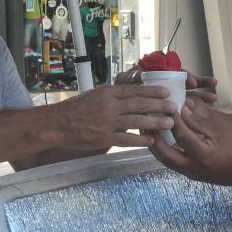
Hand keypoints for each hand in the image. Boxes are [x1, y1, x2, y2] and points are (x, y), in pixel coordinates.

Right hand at [52, 84, 176, 149]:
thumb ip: (113, 95)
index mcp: (108, 93)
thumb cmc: (76, 108)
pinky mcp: (104, 138)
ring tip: (169, 124)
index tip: (166, 92)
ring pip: (136, 121)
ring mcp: (107, 122)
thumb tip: (132, 93)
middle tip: (174, 108)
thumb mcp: (96, 94)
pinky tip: (152, 141)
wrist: (57, 123)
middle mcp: (109, 105)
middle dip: (159, 106)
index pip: (135, 90)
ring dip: (155, 122)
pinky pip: (126, 139)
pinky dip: (140, 141)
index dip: (152, 91)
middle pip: (140, 104)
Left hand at [116, 66, 217, 104]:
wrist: (113, 113)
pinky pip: (183, 107)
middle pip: (183, 81)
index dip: (183, 75)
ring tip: (214, 98)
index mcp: (154, 73)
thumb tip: (139, 74)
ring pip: (186, 94)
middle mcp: (163, 83)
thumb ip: (131, 79)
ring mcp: (167, 96)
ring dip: (201, 95)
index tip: (191, 82)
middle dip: (197, 83)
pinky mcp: (168, 108)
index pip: (172, 71)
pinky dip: (195, 107)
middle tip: (210, 85)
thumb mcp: (124, 84)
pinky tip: (208, 107)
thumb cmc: (117, 95)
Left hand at [149, 104, 231, 187]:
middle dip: (153, 137)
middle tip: (146, 121)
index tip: (165, 105)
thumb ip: (201, 120)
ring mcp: (192, 174)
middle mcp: (193, 168)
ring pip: (166, 160)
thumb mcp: (222, 130)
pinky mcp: (192, 175)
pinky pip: (173, 162)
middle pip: (164, 153)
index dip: (172, 118)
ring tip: (149, 130)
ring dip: (156, 145)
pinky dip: (165, 151)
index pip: (180, 134)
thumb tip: (183, 107)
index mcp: (202, 155)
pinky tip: (162, 140)